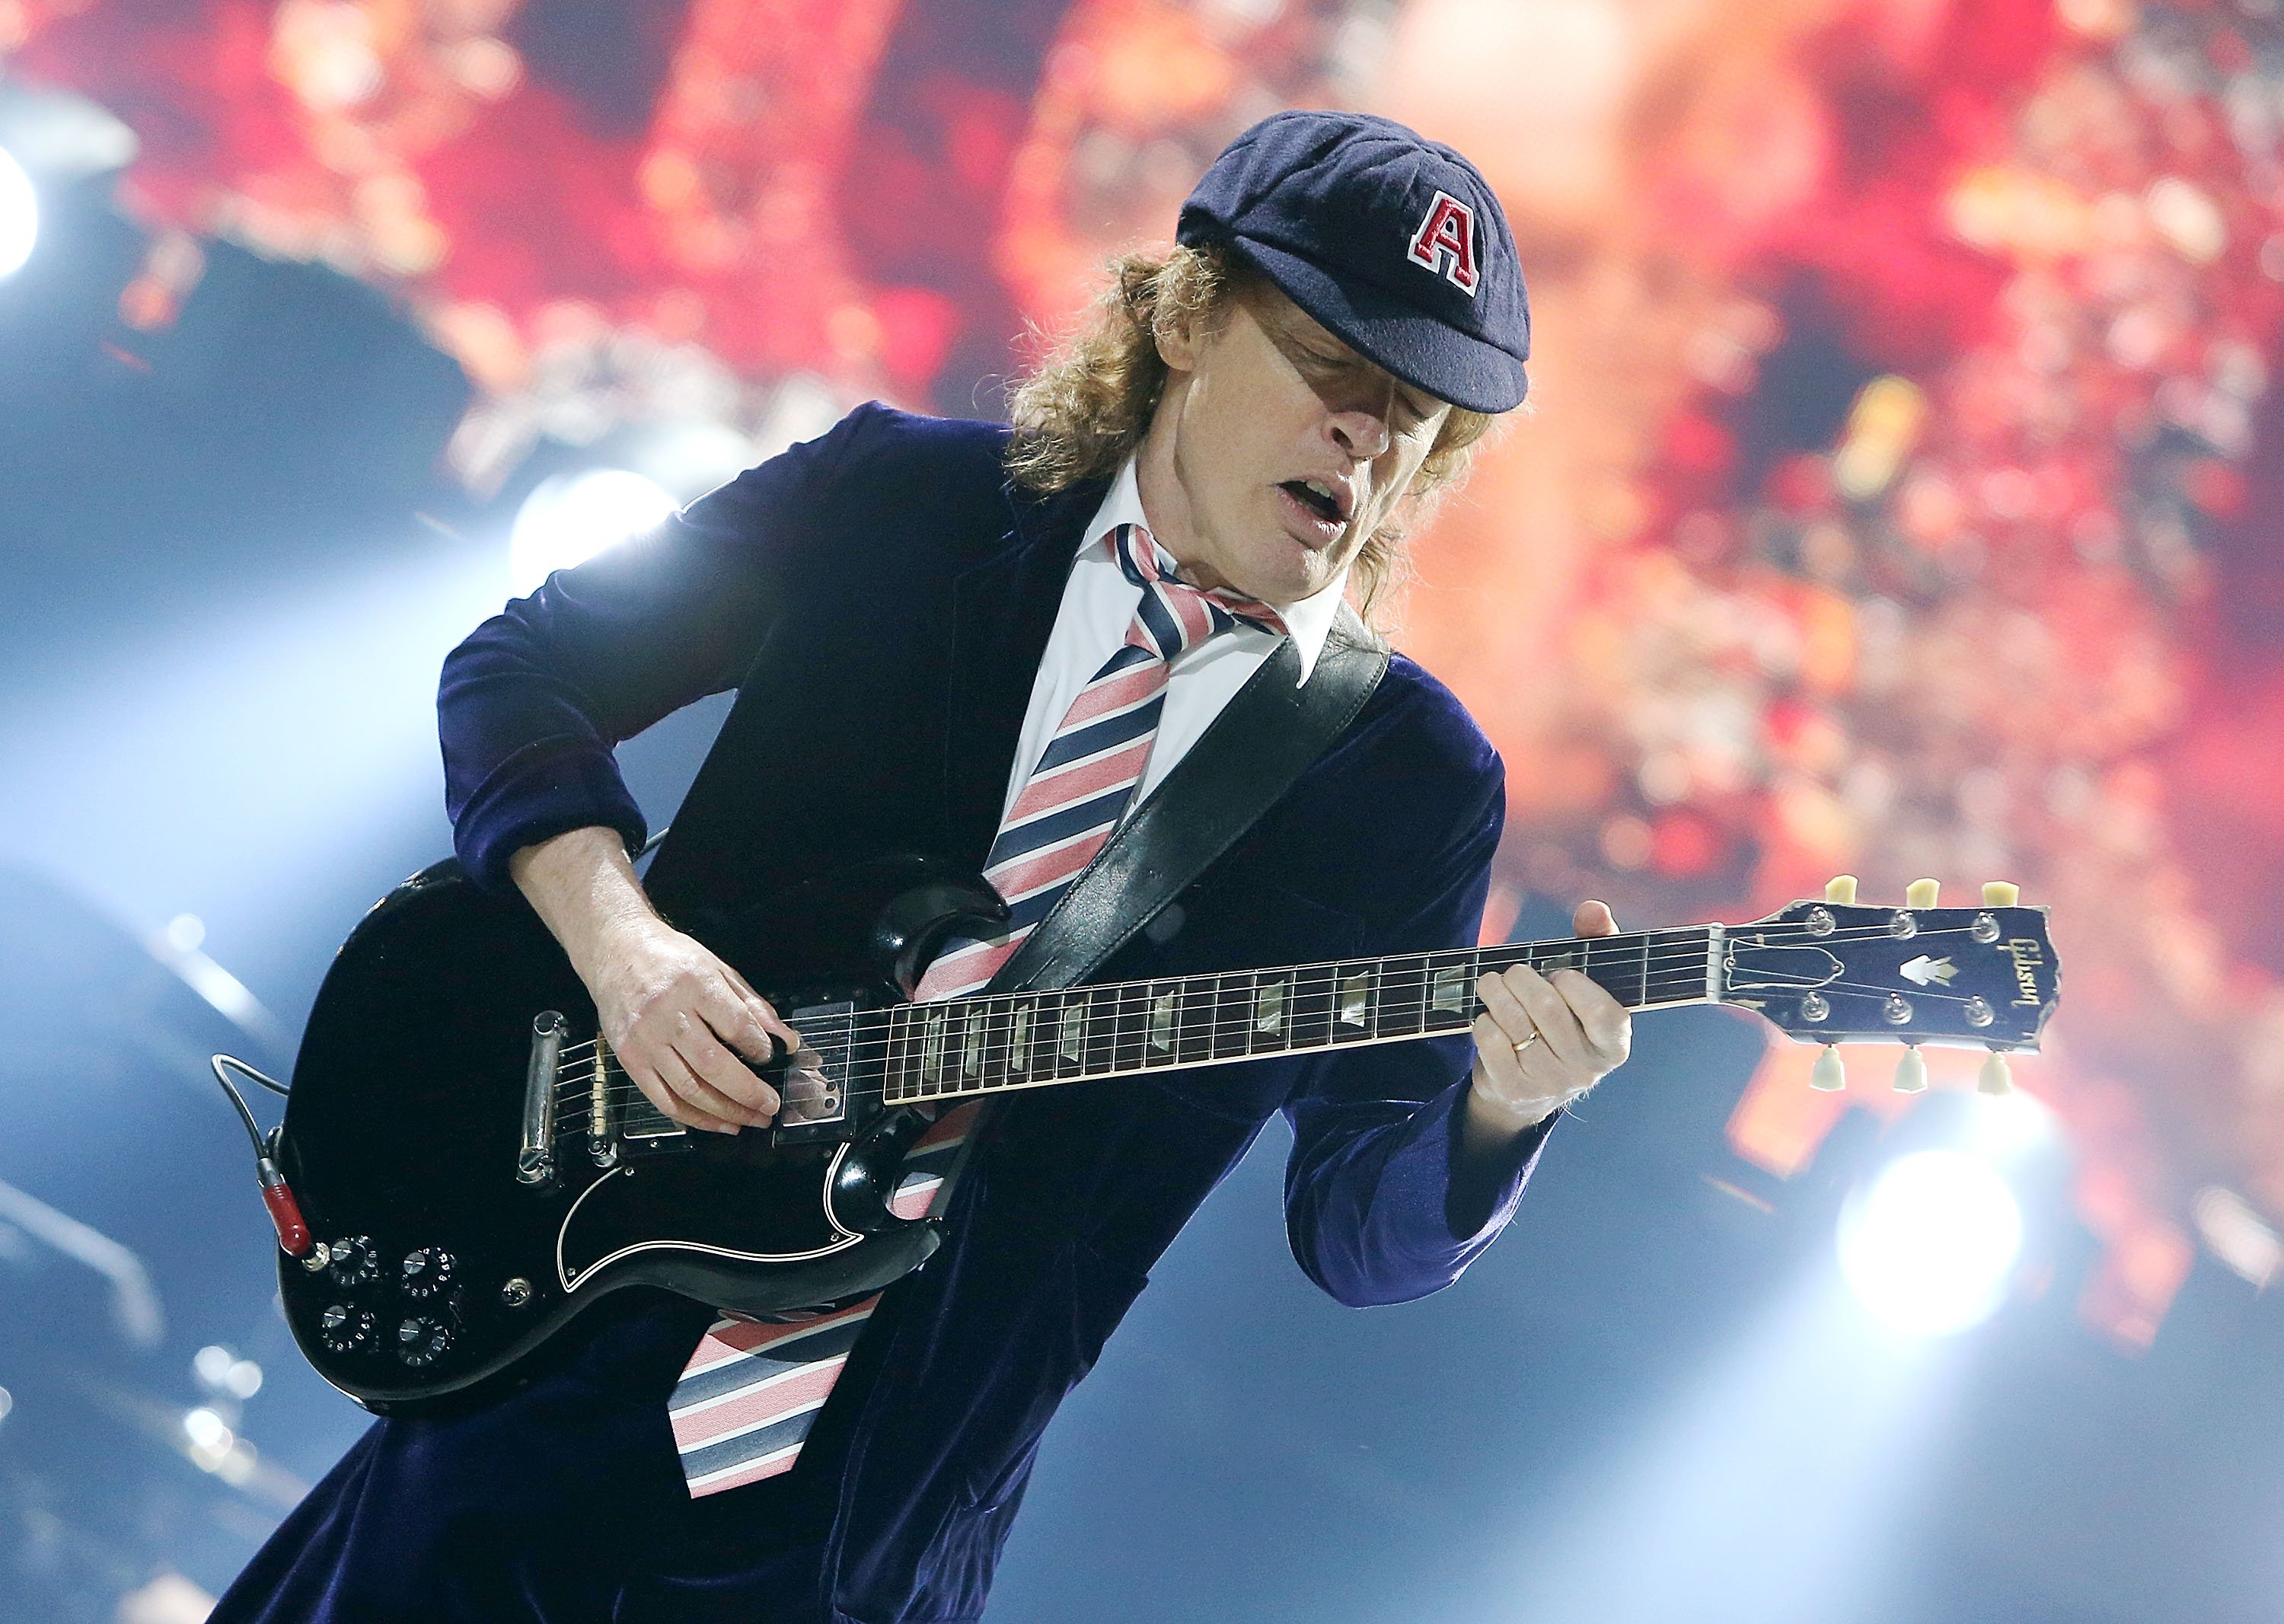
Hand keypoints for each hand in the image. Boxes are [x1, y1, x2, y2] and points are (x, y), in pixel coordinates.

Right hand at [586, 916, 806, 1134]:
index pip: (735, 1025)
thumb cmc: (669, 958)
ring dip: (725, 1112)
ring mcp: (645, 1040)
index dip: (758, 1048)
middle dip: (748, 1093)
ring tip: (750, 1119)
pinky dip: (693, 1117)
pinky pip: (663, 1100)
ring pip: (689, 1089)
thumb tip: (785, 1040)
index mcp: (695, 984)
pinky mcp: (630, 1059)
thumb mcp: (718, 968)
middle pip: (712, 1065)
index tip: (771, 1057)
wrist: (616, 950)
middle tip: (770, 1106)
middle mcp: (667, 1014)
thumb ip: (752, 1005)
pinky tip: (716, 1122)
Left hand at [1466, 899, 1632, 1139]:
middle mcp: (1586, 1069)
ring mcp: (1549, 1084)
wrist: (1531, 1086)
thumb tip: (1593, 908)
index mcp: (1615, 1044)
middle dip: (1522, 978)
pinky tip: (1488, 1017)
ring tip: (1491, 983)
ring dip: (1495, 993)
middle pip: (1548, 1008)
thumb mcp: (1586, 985)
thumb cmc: (1564, 1020)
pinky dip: (1483, 1020)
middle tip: (1514, 971)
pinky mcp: (1513, 1090)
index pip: (1601, 1011)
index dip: (1574, 984)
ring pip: (1514, 1022)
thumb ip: (1596, 941)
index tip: (1558, 974)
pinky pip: (1490, 1040)